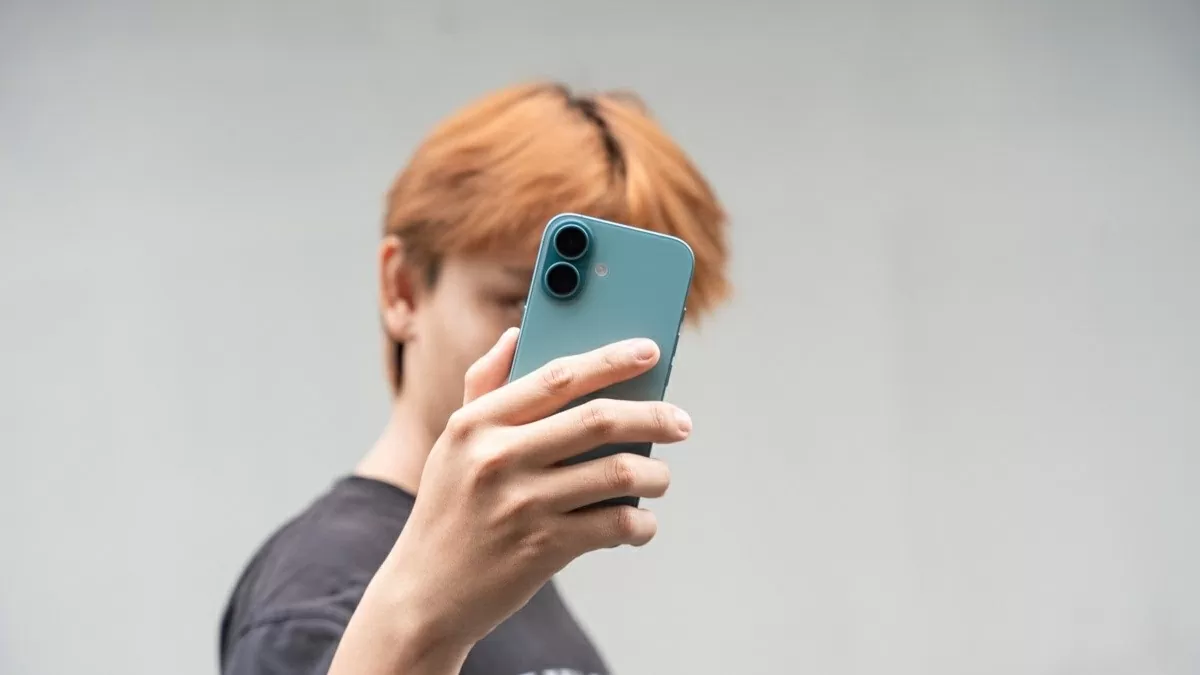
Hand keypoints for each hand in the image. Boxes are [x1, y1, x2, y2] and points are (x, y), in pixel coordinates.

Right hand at [374, 328, 690, 654]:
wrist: (425, 593)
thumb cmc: (448, 508)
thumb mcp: (452, 443)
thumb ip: (483, 384)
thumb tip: (516, 334)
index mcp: (476, 423)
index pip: (557, 377)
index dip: (610, 360)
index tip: (650, 350)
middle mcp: (497, 458)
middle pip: (598, 421)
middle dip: (653, 416)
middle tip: (681, 422)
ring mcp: (521, 505)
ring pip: (616, 473)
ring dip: (655, 474)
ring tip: (660, 477)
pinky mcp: (542, 549)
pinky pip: (614, 525)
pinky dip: (641, 523)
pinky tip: (641, 523)